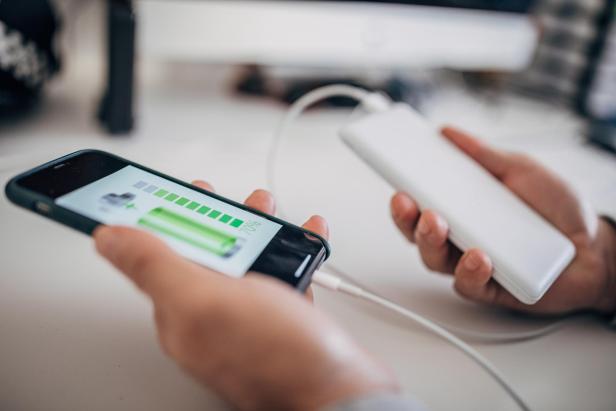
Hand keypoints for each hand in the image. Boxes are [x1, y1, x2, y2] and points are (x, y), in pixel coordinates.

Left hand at [94, 182, 395, 410]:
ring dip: (254, 231)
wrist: (341, 391)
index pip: (158, 259)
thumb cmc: (278, 355)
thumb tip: (108, 239)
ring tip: (266, 210)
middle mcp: (212, 319)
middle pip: (204, 257)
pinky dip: (290, 253)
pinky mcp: (283, 322)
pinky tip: (304, 242)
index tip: (169, 193)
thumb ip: (154, 266)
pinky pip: (280, 278)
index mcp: (182, 315)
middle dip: (215, 220)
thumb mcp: (205, 299)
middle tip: (224, 200)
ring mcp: (248, 321)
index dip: (161, 221)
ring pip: (244, 264)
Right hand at [391, 127, 615, 314]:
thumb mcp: (520, 170)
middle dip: (405, 217)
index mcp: (462, 208)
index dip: (403, 190)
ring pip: (434, 259)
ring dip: (430, 241)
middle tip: (406, 200)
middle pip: (417, 232)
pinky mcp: (491, 288)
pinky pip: (469, 284)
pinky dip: (470, 270)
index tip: (392, 172)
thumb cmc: (557, 210)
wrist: (596, 247)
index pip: (421, 201)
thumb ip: (483, 155)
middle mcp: (460, 236)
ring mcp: (472, 263)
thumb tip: (448, 133)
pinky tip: (481, 256)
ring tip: (438, 223)